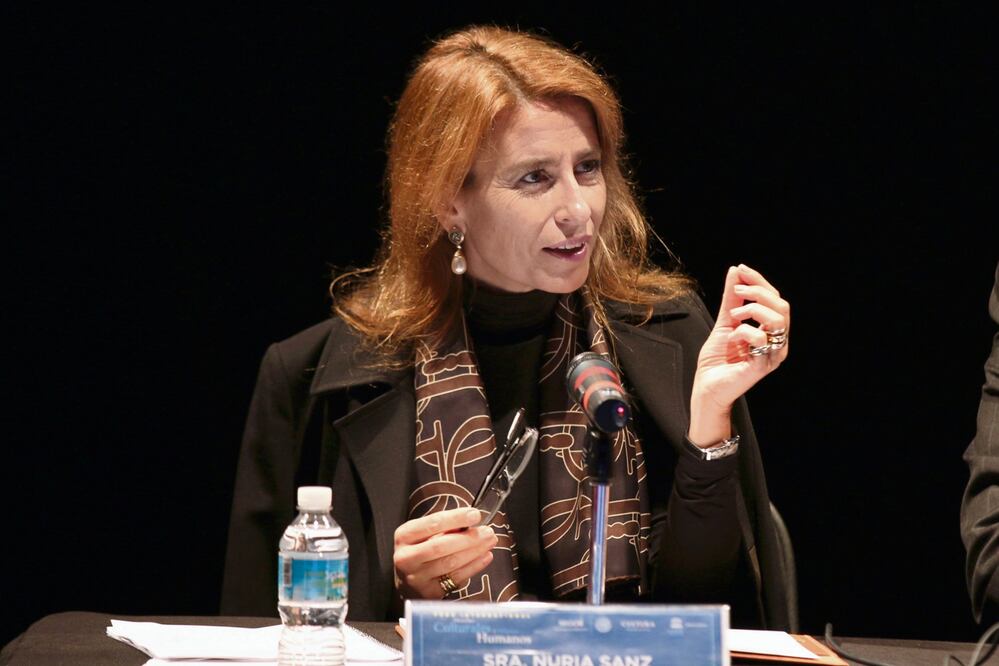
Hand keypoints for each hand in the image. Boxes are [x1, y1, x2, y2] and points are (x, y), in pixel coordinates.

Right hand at [393, 507, 497, 599]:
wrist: (407, 580)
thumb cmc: (420, 549)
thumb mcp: (424, 533)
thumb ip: (443, 527)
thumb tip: (470, 520)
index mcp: (404, 536)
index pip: (432, 524)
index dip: (455, 518)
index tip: (474, 514)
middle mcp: (406, 558)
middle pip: (441, 546)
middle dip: (468, 538)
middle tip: (487, 531)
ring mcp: (417, 578)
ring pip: (450, 563)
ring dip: (474, 551)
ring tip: (489, 542)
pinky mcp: (429, 592)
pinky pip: (456, 578)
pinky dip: (474, 566)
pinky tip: (485, 556)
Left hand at [689, 264, 789, 445]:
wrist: (707, 386)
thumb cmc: (717, 358)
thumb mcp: (724, 322)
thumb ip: (731, 299)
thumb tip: (736, 271)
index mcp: (771, 330)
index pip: (775, 299)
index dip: (760, 282)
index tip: (741, 270)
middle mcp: (777, 342)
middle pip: (782, 306)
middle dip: (758, 292)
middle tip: (737, 293)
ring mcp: (772, 354)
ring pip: (778, 320)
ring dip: (753, 310)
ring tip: (733, 317)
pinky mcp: (762, 366)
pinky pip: (761, 339)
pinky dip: (744, 332)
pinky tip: (732, 338)